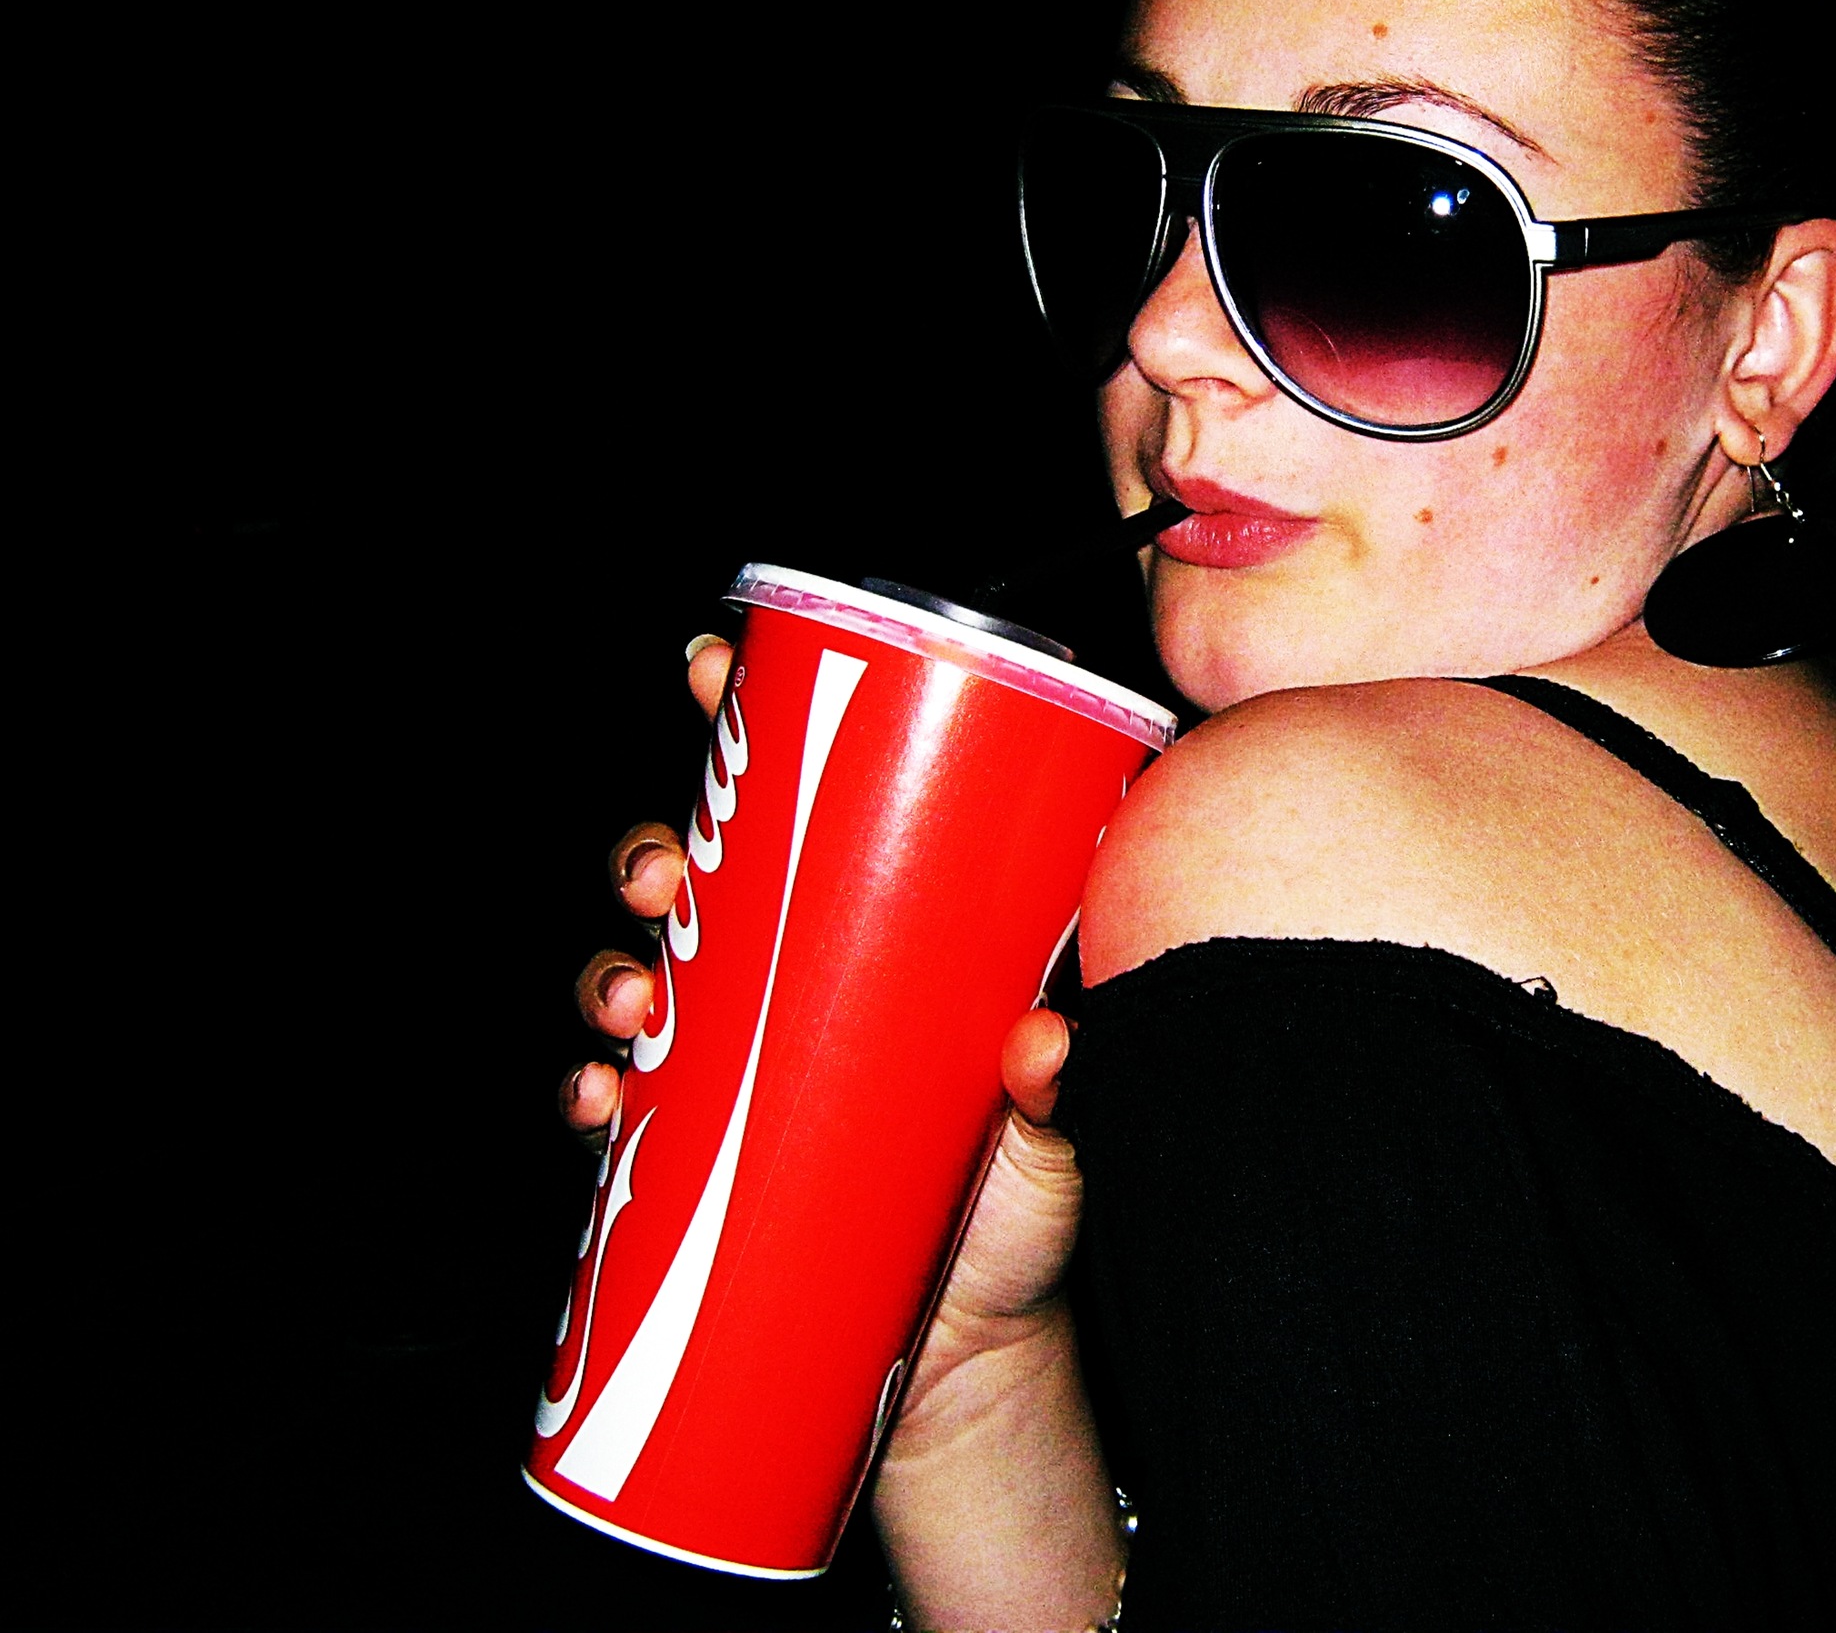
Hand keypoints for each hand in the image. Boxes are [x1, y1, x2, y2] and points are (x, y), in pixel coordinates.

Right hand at [557, 632, 1099, 1460]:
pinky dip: (593, 1096)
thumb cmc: (1030, 1192)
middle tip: (665, 874)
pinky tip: (599, 1101)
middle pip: (700, 874)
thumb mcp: (1064, 1115)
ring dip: (615, 971)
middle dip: (655, 854)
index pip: (808, 791)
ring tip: (637, 997)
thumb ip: (1062, 1074)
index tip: (711, 668)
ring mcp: (746, 1062)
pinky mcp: (709, 1158)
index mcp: (881, 917)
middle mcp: (800, 973)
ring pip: (646, 978)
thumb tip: (1043, 1041)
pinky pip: (623, 1110)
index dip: (745, 715)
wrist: (982, 1345)